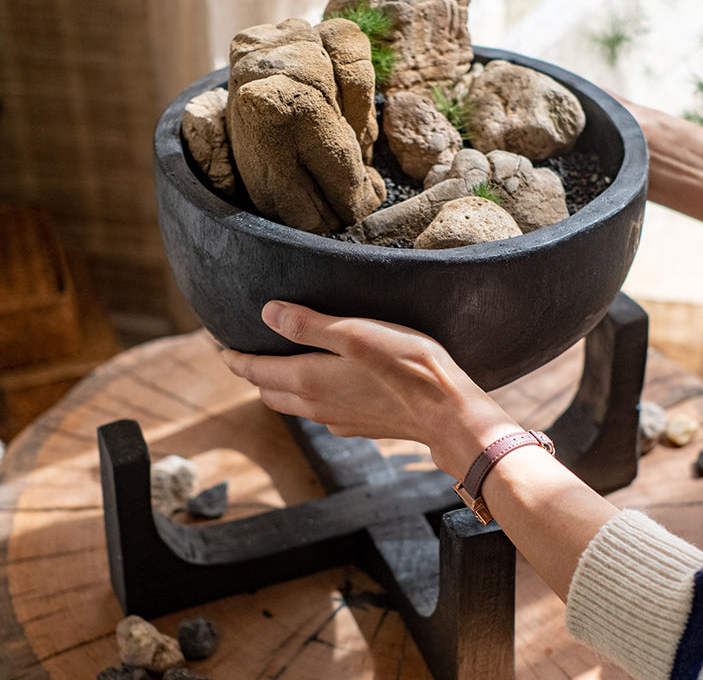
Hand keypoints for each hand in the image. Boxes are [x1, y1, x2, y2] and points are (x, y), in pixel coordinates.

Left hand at [221, 300, 520, 477]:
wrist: (447, 414)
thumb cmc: (406, 367)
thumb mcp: (355, 334)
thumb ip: (308, 325)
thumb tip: (267, 313)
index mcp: (308, 380)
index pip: (254, 370)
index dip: (233, 357)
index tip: (218, 343)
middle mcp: (315, 405)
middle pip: (267, 391)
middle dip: (250, 372)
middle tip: (242, 351)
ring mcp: (336, 419)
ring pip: (291, 404)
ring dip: (276, 385)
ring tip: (276, 364)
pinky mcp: (358, 425)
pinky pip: (318, 411)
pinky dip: (305, 396)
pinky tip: (321, 383)